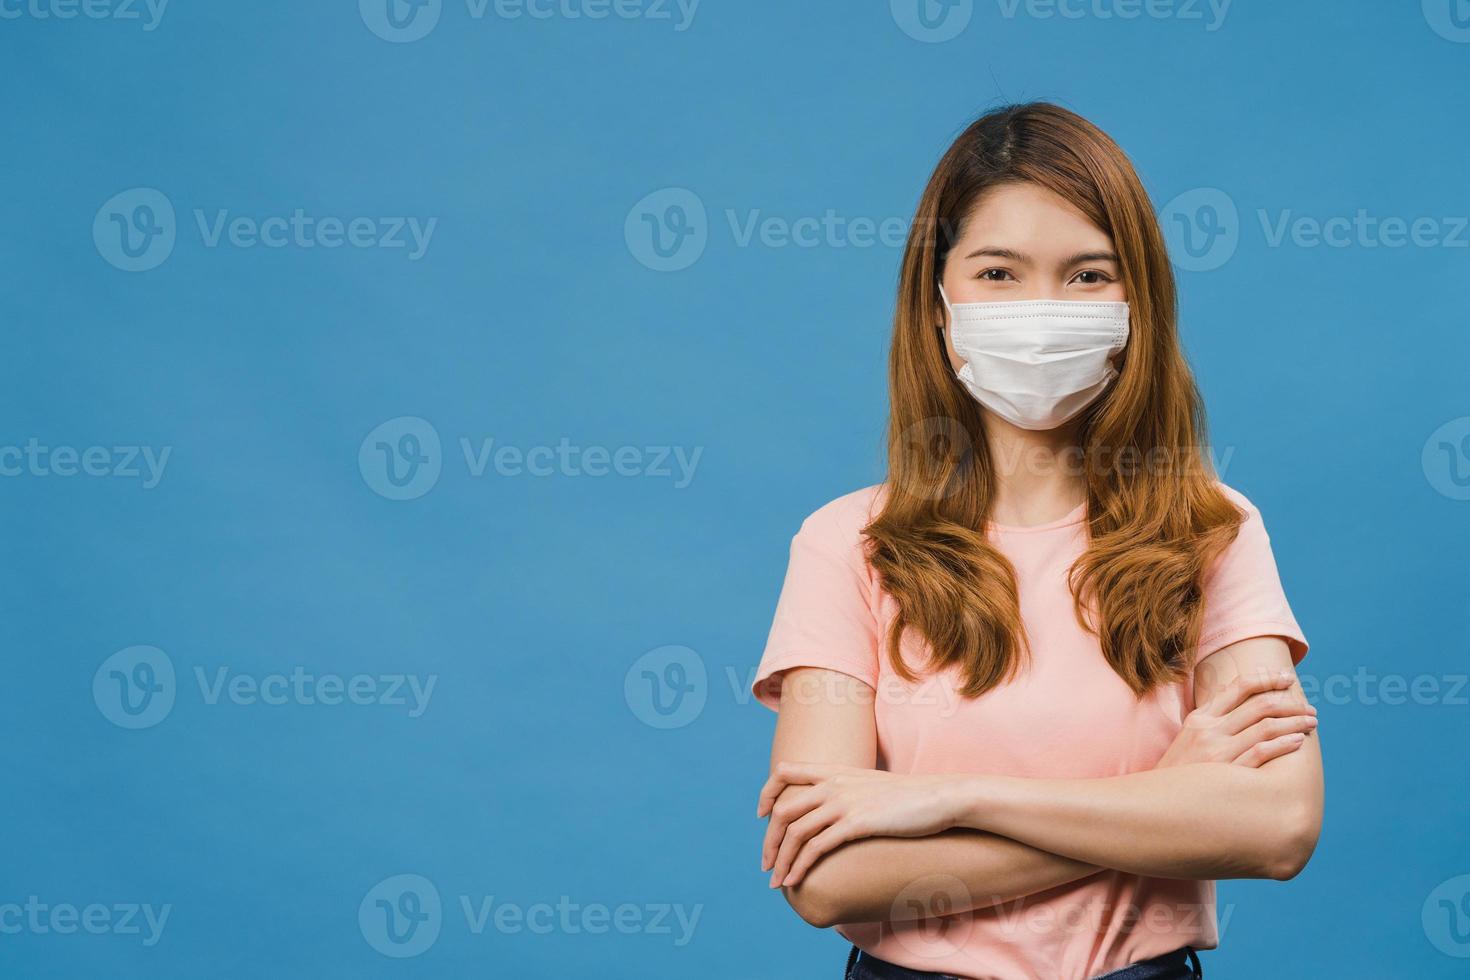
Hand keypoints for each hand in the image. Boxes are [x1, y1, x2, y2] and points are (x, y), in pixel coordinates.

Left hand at [757, 762, 958, 888]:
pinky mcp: (856, 823)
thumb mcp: (870, 785)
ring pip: (795, 832)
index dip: (767, 793)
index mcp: (834, 771)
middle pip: (783, 810)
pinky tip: (795, 880)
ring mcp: (843, 803)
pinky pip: (816, 847)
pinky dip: (799, 866)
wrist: (938, 797)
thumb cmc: (908, 797)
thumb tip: (836, 812)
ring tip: (776, 882)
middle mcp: (833, 784)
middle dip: (770, 841)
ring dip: (781, 860)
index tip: (763, 815)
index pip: (784, 771)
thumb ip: (848, 791)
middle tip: (767, 864)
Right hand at [1157, 667, 1316, 768]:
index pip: (1239, 687)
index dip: (1267, 679)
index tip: (1287, 679)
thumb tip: (1242, 709)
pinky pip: (1262, 751)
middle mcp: (1209, 729)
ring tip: (1311, 723)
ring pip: (1266, 726)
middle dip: (1290, 703)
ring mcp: (1218, 750)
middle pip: (1260, 705)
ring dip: (1294, 722)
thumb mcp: (1187, 739)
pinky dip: (1284, 743)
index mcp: (1200, 717)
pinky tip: (1298, 741)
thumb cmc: (1177, 773)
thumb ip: (1211, 723)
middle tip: (1309, 708)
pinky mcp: (1227, 772)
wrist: (1156, 802)